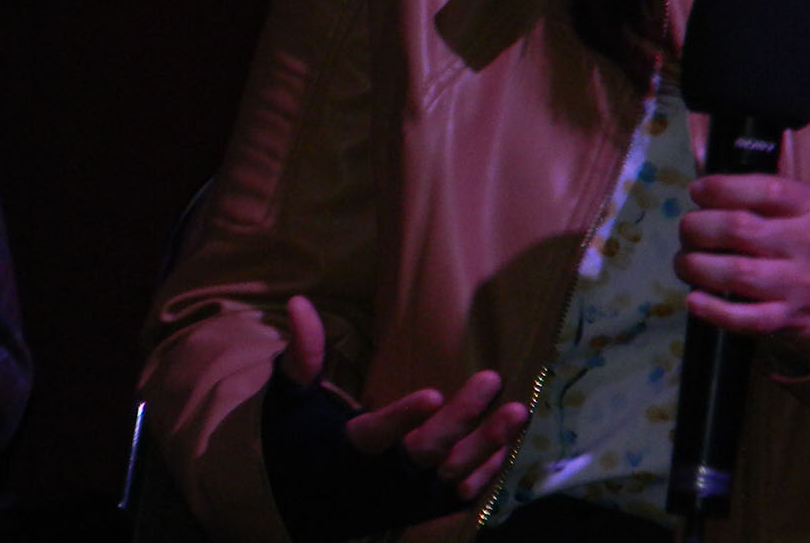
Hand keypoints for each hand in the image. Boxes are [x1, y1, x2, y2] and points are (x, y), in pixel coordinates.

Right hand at [277, 294, 527, 499]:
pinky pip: (458, 495)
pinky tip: (507, 444)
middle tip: (491, 379)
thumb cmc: (295, 440)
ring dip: (487, 444)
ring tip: (518, 411)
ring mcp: (404, 494)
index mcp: (347, 448)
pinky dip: (484, 472)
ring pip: (452, 474)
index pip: (378, 434)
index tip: (435, 394)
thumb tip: (299, 303)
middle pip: (427, 453)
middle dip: (461, 420)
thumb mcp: (291, 398)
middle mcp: (381, 477)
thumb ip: (302, 354)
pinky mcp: (419, 505)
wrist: (297, 504)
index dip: (404, 417)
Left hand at [674, 174, 809, 358]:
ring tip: (685, 263)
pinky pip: (747, 319)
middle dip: (697, 228)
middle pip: (738, 228)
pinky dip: (714, 310)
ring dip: (697, 267)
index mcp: (809, 207)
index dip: (719, 188)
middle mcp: (805, 243)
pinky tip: (694, 299)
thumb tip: (701, 167)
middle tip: (687, 231)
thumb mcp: (802, 206)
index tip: (697, 192)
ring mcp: (799, 284)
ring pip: (737, 273)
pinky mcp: (790, 320)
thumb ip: (758, 191)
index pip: (762, 189)